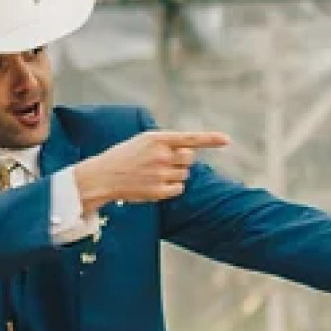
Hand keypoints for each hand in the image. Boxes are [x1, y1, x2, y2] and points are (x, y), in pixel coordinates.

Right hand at [74, 130, 230, 211]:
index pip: (190, 138)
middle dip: (182, 160)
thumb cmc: (124, 156)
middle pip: (190, 158)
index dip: (210, 139)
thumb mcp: (142, 141)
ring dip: (175, 174)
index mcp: (157, 139)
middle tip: (164, 162)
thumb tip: (190, 150)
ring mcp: (161, 174)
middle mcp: (161, 155)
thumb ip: (166, 143)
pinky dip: (171, 187)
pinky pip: (179, 188)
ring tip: (154, 173)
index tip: (227, 140)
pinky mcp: (159, 191)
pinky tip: (154, 184)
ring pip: (185, 174)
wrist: (103, 176)